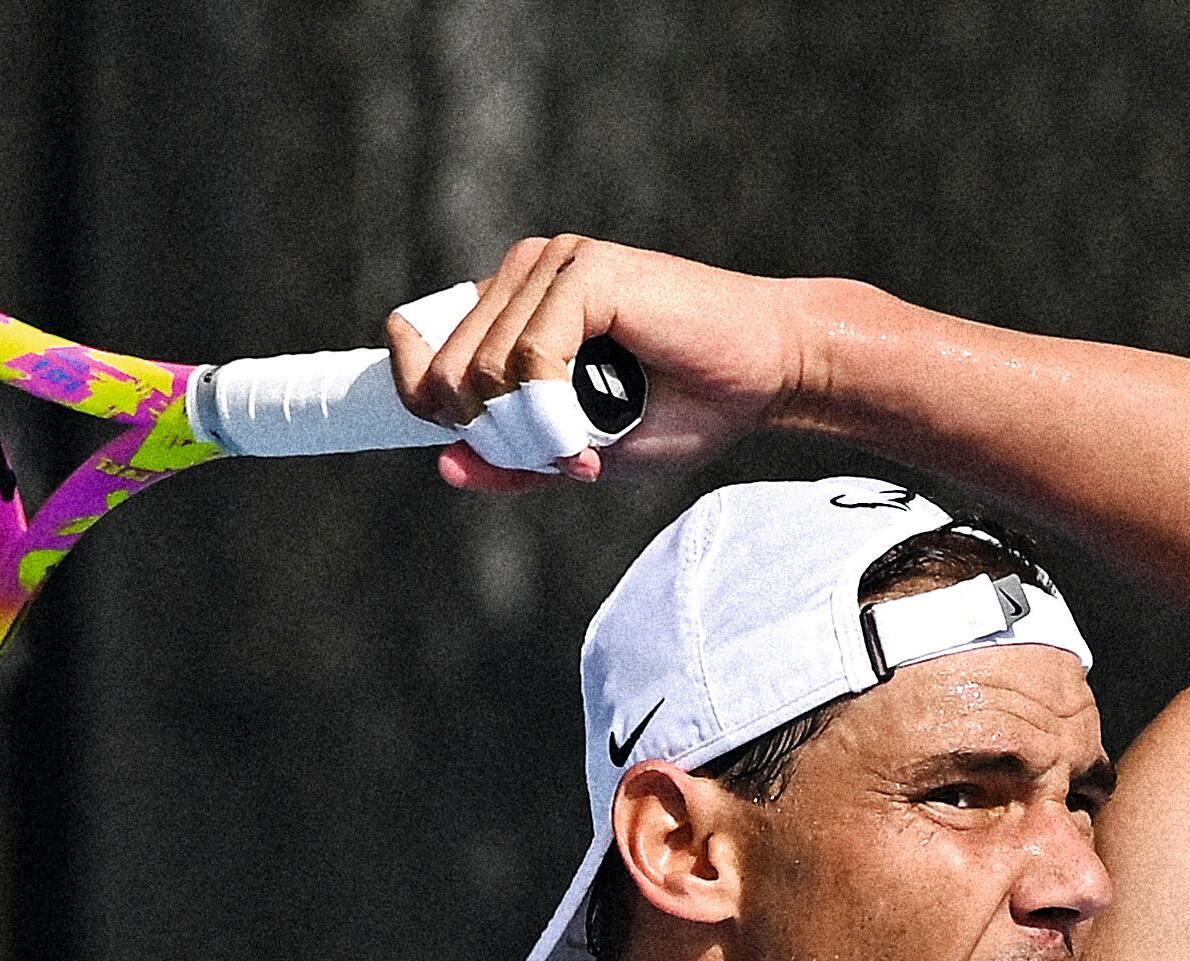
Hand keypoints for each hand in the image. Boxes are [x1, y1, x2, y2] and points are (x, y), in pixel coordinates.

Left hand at [383, 235, 822, 491]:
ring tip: (584, 442)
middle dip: (496, 438)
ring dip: (530, 431)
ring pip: (482, 371)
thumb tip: (442, 465)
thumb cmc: (684, 409)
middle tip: (561, 456)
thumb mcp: (580, 455)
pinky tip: (590, 424)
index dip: (428, 410)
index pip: (422, 356)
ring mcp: (553, 266)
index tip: (474, 446)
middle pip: (445, 377)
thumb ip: (513, 461)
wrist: (767, 378)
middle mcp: (524, 276)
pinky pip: (530, 358)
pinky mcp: (587, 270)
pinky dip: (553, 410)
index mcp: (512, 309)